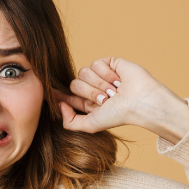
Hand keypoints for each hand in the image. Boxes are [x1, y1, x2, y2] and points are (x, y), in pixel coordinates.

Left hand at [54, 57, 188, 143]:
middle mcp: (92, 88)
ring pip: (83, 72)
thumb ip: (70, 122)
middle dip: (90, 93)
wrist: (139, 101)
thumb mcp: (90, 125)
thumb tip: (60, 105)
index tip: (50, 93)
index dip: (58, 95)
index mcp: (87, 103)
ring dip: (100, 84)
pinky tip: (118, 80)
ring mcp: (100, 75)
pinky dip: (107, 74)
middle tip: (106, 100)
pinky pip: (96, 63)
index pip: (67, 97)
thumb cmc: (118, 115)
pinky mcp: (109, 63)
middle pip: (74, 84)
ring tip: (114, 91)